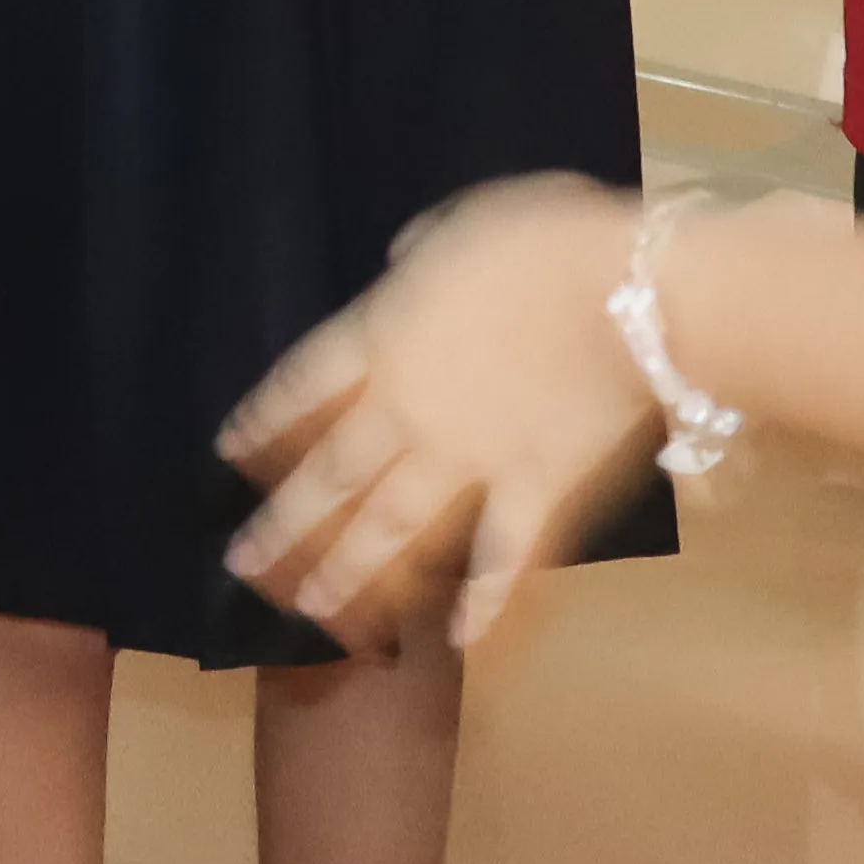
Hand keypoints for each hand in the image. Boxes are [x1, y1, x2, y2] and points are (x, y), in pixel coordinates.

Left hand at [221, 175, 666, 655]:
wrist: (632, 295)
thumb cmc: (547, 239)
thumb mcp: (461, 220)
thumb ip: (418, 250)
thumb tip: (398, 267)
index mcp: (383, 337)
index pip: (302, 387)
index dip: (264, 420)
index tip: (231, 450)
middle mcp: (408, 412)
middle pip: (330, 478)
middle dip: (282, 526)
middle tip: (240, 565)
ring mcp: (469, 463)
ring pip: (392, 530)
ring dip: (348, 574)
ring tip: (311, 611)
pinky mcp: (534, 495)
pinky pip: (502, 562)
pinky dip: (483, 608)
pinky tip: (457, 643)